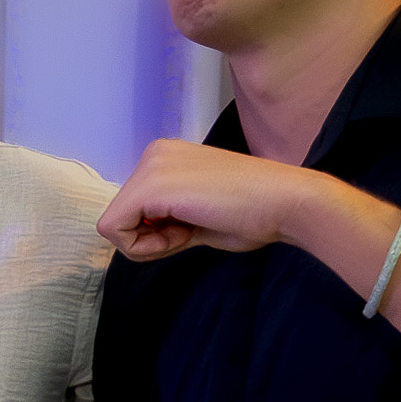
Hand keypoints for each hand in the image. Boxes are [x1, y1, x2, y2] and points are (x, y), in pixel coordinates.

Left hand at [101, 142, 339, 265]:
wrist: (285, 202)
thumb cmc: (254, 212)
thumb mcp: (198, 216)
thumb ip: (167, 222)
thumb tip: (139, 239)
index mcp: (166, 157)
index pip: (134, 210)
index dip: (157, 234)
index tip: (191, 228)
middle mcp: (154, 154)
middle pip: (122, 217)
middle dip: (152, 238)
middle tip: (192, 231)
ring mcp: (151, 166)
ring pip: (115, 226)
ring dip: (152, 243)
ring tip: (192, 229)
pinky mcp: (150, 186)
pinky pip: (115, 231)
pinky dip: (146, 247)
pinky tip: (183, 235)